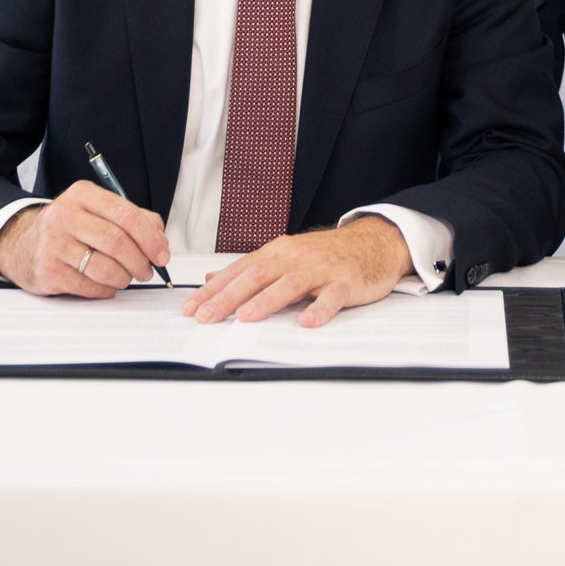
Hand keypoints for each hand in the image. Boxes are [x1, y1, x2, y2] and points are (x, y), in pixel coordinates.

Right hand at [0, 181, 171, 298]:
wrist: (21, 244)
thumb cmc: (69, 229)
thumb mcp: (96, 211)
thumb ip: (132, 220)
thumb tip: (160, 242)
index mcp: (82, 195)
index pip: (126, 215)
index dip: (150, 238)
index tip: (162, 254)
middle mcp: (64, 216)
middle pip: (116, 242)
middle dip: (140, 261)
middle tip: (147, 271)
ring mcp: (53, 244)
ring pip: (104, 268)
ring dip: (124, 278)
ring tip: (127, 278)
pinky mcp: (47, 271)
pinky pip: (89, 287)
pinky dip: (106, 290)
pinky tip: (106, 286)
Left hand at [187, 215, 412, 326]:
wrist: (373, 243)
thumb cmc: (326, 255)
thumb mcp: (285, 256)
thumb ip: (250, 268)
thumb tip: (212, 278)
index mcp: (278, 253)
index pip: (238, 271)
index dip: (213, 290)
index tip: (190, 308)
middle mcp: (295, 258)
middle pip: (257, 276)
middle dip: (228, 298)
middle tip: (206, 317)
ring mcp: (321, 269)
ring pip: (290, 284)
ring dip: (266, 301)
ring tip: (246, 317)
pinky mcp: (345, 282)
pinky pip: (332, 297)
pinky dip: (319, 309)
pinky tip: (307, 322)